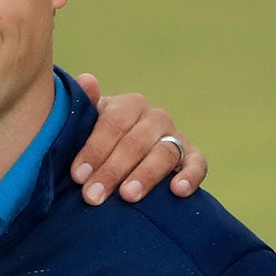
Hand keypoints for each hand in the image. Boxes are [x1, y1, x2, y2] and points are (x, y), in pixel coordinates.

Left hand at [71, 72, 205, 202]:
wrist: (125, 155)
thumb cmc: (99, 140)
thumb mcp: (87, 123)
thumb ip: (84, 103)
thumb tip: (87, 80)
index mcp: (129, 105)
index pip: (114, 123)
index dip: (95, 149)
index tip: (78, 175)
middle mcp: (155, 117)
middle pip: (136, 142)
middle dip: (112, 171)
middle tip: (93, 195)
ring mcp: (176, 137)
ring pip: (164, 154)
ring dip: (145, 175)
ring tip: (128, 196)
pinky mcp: (192, 157)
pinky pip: (197, 164)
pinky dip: (190, 176)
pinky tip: (178, 191)